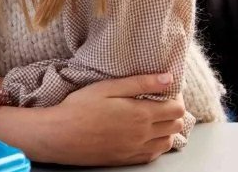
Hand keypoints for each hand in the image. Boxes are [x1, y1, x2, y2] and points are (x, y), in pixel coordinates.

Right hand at [37, 73, 185, 165]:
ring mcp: (137, 149)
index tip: (165, 91)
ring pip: (168, 141)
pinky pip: (154, 154)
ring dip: (166, 129)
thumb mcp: (107, 88)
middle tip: (159, 102)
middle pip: (176, 125)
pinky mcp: (128, 159)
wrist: (60, 135)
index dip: (176, 97)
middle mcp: (144, 134)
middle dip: (173, 112)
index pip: (177, 108)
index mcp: (141, 114)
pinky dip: (156, 144)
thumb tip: (167, 78)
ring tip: (152, 118)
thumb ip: (140, 83)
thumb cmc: (80, 108)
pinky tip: (144, 135)